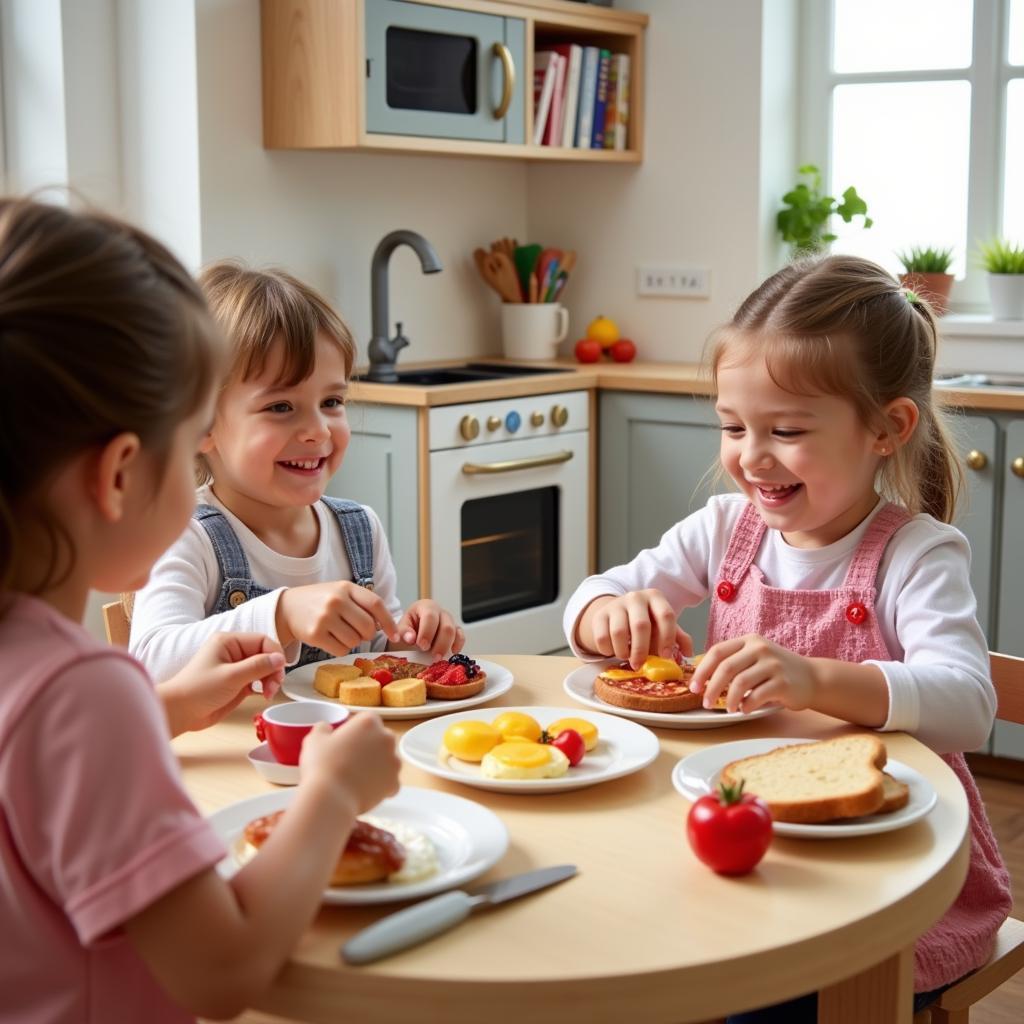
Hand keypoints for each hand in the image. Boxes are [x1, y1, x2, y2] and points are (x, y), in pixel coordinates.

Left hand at [160, 633, 285, 734]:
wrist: (180, 713)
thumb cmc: (198, 690)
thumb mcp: (231, 676)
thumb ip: (258, 666)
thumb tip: (280, 659)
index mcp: (229, 642)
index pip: (262, 640)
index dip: (275, 654)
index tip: (279, 671)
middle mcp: (233, 651)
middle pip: (265, 654)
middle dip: (273, 670)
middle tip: (273, 687)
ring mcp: (235, 667)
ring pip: (263, 668)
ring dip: (270, 680)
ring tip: (268, 694)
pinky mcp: (237, 683)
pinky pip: (257, 680)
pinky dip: (263, 687)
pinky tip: (263, 695)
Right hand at [276, 582, 399, 654]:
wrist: (287, 607)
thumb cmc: (321, 601)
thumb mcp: (341, 592)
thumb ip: (362, 604)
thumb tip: (384, 626)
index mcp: (346, 587)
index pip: (376, 604)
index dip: (389, 622)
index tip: (395, 635)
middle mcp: (336, 600)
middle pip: (368, 627)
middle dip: (368, 635)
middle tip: (359, 633)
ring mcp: (324, 617)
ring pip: (355, 641)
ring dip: (352, 642)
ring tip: (340, 632)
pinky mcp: (314, 634)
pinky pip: (341, 651)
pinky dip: (340, 649)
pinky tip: (331, 639)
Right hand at [300, 713, 400, 813]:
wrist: (330, 797)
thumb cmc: (322, 765)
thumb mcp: (315, 739)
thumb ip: (322, 728)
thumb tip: (325, 728)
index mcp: (369, 722)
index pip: (366, 721)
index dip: (355, 731)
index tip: (344, 742)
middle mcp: (386, 738)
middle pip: (380, 739)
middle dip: (369, 747)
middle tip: (349, 759)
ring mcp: (394, 761)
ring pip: (387, 761)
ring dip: (376, 766)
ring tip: (356, 776)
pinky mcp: (395, 783)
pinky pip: (389, 782)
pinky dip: (380, 786)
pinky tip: (364, 789)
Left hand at [394, 599, 464, 656]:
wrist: (413, 628)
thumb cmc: (409, 627)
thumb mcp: (402, 627)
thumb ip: (404, 632)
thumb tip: (410, 638)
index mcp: (426, 607)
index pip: (430, 617)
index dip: (427, 632)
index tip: (422, 646)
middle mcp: (440, 612)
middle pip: (446, 626)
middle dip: (440, 643)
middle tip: (432, 656)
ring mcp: (450, 620)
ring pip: (455, 632)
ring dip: (447, 646)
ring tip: (437, 658)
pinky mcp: (455, 630)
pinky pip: (461, 636)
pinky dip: (458, 645)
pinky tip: (452, 653)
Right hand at [577, 590, 692, 668]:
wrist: (617, 613)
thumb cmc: (646, 622)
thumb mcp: (663, 626)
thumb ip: (678, 638)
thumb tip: (689, 653)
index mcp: (656, 598)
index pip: (666, 616)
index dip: (667, 638)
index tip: (665, 657)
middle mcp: (636, 597)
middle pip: (641, 625)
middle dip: (641, 650)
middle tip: (639, 665)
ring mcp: (616, 604)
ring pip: (619, 632)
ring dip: (623, 652)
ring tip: (626, 657)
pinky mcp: (599, 615)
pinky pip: (601, 637)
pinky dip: (608, 650)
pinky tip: (613, 651)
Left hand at [689, 634, 817, 712]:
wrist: (813, 677)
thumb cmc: (777, 671)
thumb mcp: (755, 658)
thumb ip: (734, 663)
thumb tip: (702, 679)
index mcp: (748, 640)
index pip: (717, 651)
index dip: (702, 670)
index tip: (694, 687)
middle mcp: (760, 648)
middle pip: (726, 668)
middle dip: (711, 688)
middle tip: (705, 703)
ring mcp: (773, 664)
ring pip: (740, 682)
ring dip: (729, 699)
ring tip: (728, 709)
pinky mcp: (783, 682)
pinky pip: (757, 695)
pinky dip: (747, 705)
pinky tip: (745, 709)